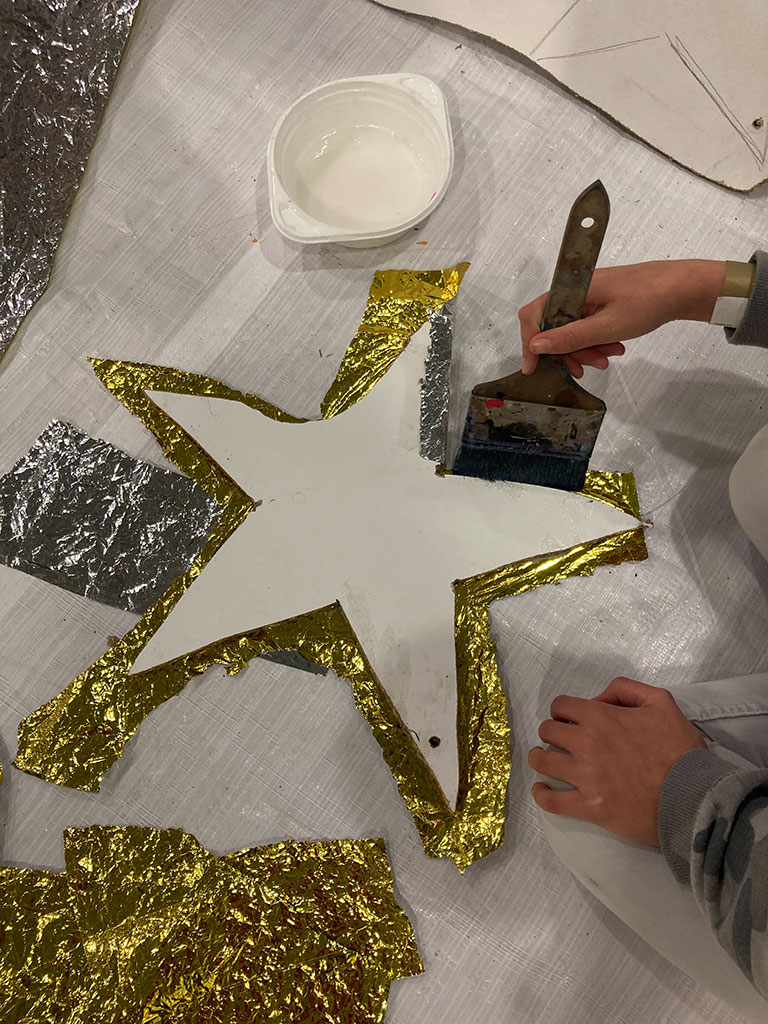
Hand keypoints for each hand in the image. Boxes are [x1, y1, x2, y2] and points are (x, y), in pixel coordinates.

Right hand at [519, 260, 726, 377]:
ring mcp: (588, 295)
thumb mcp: (606, 327)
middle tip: (588, 367)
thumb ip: (569, 337)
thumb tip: (536, 345)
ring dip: (585, 349)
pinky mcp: (600, 301)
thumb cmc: (648, 301)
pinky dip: (595, 340)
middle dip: (568, 351)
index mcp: (571, 289)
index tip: (534, 368)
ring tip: (608, 358)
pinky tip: (613, 347)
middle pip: (553, 326)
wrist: (683, 287)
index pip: (533, 315)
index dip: (530, 343)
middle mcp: (575, 290)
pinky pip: (587, 325)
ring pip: (571, 329)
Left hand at [528, 677, 707, 845]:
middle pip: (547, 731)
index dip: (563, 711)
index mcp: (601, 717)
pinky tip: (542, 791)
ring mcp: (585, 776)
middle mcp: (586, 743)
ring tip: (544, 762)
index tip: (569, 721)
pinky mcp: (589, 806)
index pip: (560, 706)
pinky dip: (542, 795)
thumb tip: (598, 698)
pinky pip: (551, 801)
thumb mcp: (661, 702)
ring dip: (540, 759)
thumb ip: (626, 689)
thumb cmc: (680, 749)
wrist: (694, 796)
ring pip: (542, 762)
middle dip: (552, 733)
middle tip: (561, 741)